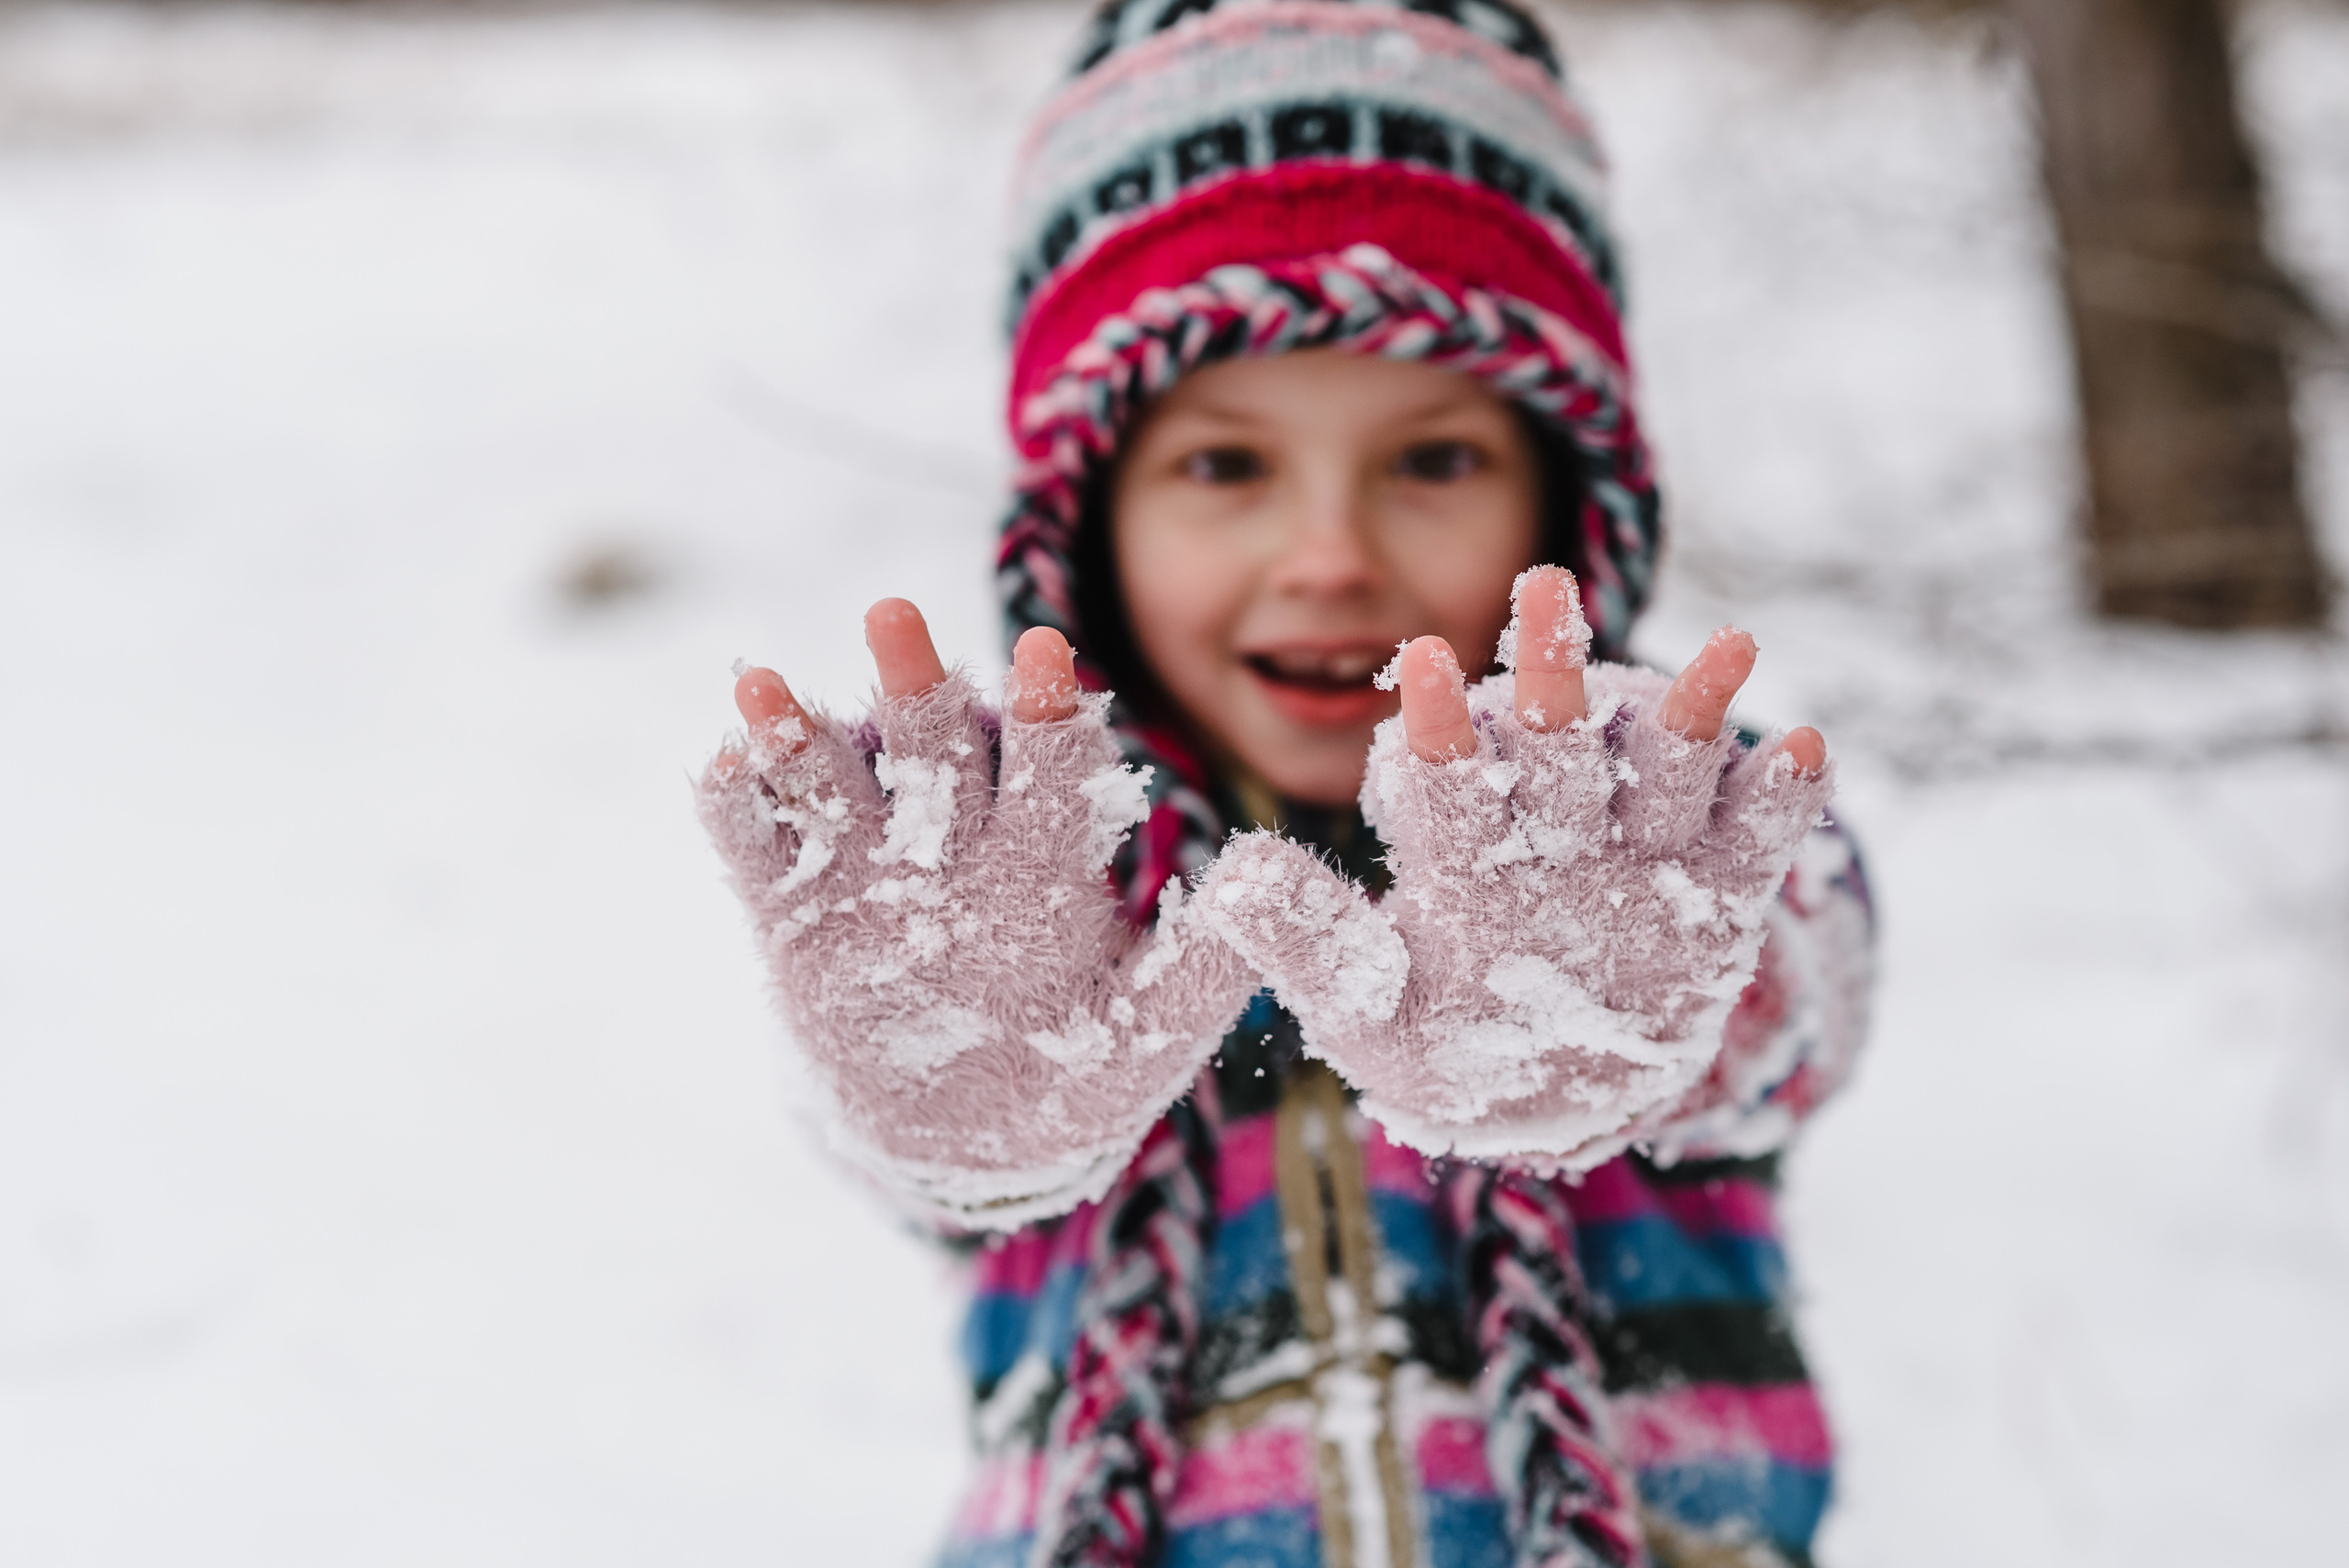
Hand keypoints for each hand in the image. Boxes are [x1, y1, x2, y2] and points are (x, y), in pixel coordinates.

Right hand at [700, 600, 1252, 1226]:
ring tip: (762, 684)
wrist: (961, 1142)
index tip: (1048, 653)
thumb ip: (1201, 968)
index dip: (1047, 716)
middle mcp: (954, 850)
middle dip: (915, 687)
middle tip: (892, 614)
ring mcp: (870, 881)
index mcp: (1041, 864)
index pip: (1049, 774)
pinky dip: (740, 814)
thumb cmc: (1068, 1080)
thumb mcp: (1139, 1037)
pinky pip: (763, 858)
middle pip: (934, 752)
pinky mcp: (799, 922)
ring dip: (801, 735)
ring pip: (836, 789)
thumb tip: (1270, 882)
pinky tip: (722, 766)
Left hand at [1195, 567, 1835, 1164]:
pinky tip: (1801, 750)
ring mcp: (1643, 867)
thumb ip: (1312, 949)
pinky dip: (1778, 805)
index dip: (1437, 729)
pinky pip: (1752, 847)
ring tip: (1728, 648)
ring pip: (1664, 776)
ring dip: (1691, 716)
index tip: (1419, 662)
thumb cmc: (1453, 1051)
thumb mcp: (1375, 1017)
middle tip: (1542, 583)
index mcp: (1468, 862)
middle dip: (1551, 675)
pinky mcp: (1718, 904)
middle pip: (1553, 749)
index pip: (1445, 784)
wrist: (1556, 1101)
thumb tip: (1231, 876)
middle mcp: (1556, 842)